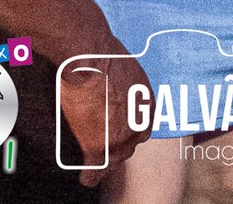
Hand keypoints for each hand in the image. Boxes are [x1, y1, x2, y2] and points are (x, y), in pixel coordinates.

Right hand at [57, 51, 149, 186]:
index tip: (121, 134)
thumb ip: (122, 81)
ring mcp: (120, 137)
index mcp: (146, 103)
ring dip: (106, 164)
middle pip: (130, 145)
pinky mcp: (99, 145)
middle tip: (109, 149)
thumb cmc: (102, 53)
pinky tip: (86, 179)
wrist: (90, 58)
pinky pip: (96, 167)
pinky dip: (90, 174)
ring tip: (97, 170)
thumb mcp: (124, 66)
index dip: (130, 132)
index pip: (142, 127)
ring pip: (114, 159)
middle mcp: (138, 123)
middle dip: (120, 148)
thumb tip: (111, 78)